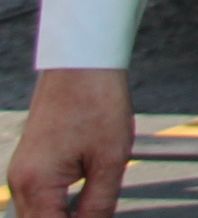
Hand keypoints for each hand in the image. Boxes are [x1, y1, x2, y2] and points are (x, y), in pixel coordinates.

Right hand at [10, 67, 133, 215]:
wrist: (82, 63)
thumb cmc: (96, 100)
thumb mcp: (109, 160)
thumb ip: (100, 204)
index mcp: (36, 185)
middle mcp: (21, 182)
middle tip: (97, 215)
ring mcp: (23, 173)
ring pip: (37, 215)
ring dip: (62, 217)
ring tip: (92, 210)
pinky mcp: (31, 164)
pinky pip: (40, 198)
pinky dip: (58, 207)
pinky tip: (82, 204)